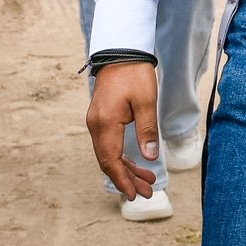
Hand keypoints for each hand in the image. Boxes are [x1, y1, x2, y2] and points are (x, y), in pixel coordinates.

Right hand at [87, 61, 160, 199]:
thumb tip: (150, 157)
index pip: (111, 160)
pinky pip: (109, 144)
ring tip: (147, 181)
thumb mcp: (146, 101)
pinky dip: (121, 156)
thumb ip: (147, 130)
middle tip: (147, 192)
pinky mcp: (101, 118)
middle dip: (127, 179)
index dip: (122, 180)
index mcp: (105, 123)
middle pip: (108, 161)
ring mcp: (96, 122)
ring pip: (108, 154)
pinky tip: (136, 163)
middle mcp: (95, 125)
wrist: (121, 51)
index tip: (134, 195)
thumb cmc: (135, 74)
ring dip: (126, 169)